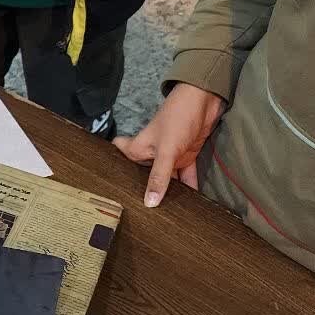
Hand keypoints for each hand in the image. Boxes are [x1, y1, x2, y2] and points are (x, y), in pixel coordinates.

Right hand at [113, 83, 224, 206]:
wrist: (205, 99)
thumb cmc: (178, 118)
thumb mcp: (166, 150)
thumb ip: (159, 177)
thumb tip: (149, 203)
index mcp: (137, 149)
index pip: (119, 158)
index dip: (113, 172)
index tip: (110, 192)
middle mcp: (150, 154)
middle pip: (143, 175)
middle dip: (144, 191)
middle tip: (141, 215)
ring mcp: (169, 155)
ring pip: (166, 178)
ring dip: (169, 192)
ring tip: (167, 214)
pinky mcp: (185, 155)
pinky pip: (186, 175)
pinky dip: (189, 186)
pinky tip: (192, 202)